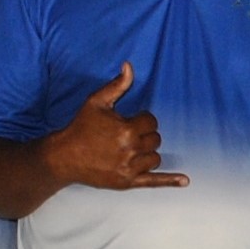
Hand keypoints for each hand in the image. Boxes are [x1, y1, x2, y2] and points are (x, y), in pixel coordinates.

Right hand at [42, 64, 184, 192]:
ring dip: (147, 152)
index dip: (142, 119)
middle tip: (128, 135)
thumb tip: (129, 66)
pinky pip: (154, 182)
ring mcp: (130, 168)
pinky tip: (185, 180)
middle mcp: (131, 150)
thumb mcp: (96, 102)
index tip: (130, 121)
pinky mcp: (127, 182)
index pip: (151, 121)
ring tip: (131, 149)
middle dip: (145, 135)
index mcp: (127, 130)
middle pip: (155, 140)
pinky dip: (170, 181)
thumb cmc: (81, 127)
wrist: (64, 156)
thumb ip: (117, 85)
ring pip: (155, 158)